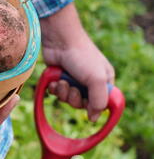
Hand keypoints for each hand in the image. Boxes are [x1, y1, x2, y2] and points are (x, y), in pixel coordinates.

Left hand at [40, 4, 114, 121]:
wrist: (59, 40)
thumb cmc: (82, 57)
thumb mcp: (97, 79)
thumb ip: (99, 101)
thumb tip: (93, 119)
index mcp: (104, 81)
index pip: (101, 104)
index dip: (93, 106)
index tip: (87, 104)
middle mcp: (89, 82)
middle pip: (82, 104)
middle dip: (74, 98)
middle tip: (71, 87)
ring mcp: (73, 79)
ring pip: (67, 99)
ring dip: (63, 93)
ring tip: (62, 81)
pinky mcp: (59, 77)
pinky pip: (56, 93)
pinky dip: (54, 88)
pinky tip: (54, 81)